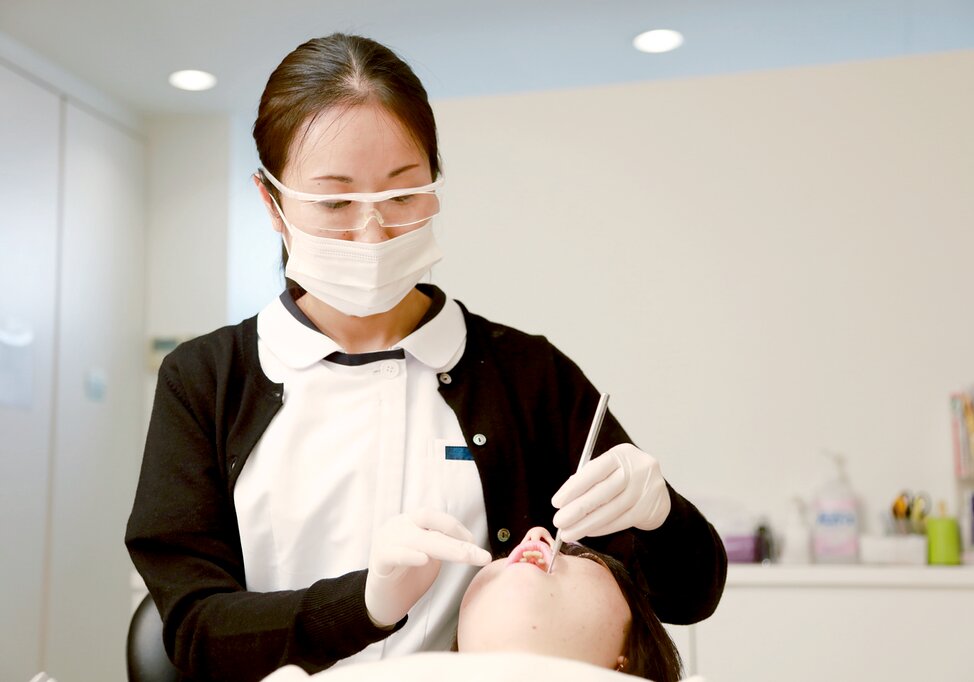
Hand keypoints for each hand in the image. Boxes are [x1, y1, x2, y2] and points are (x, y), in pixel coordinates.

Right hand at [364, 508, 491, 627]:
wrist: (383, 600)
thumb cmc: (409, 575)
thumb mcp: (430, 555)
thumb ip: (444, 544)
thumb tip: (474, 545)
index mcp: (410, 522)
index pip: (434, 517)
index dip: (456, 527)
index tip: (474, 543)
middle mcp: (398, 526)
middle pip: (428, 522)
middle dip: (456, 536)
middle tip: (478, 554)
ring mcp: (386, 541)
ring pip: (418, 539)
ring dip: (445, 548)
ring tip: (465, 557)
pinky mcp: (379, 561)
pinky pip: (394, 554)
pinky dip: (410, 555)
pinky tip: (424, 559)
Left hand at [551, 443, 670, 541]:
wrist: (658, 493)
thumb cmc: (624, 479)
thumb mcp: (609, 470)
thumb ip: (589, 479)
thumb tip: (564, 500)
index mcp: (622, 454)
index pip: (594, 470)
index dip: (574, 487)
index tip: (557, 502)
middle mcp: (637, 469)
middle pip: (602, 492)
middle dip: (577, 509)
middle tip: (558, 522)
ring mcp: (646, 489)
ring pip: (611, 510)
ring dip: (586, 524)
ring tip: (568, 532)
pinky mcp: (649, 508)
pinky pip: (621, 521)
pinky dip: (602, 528)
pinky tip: (588, 532)